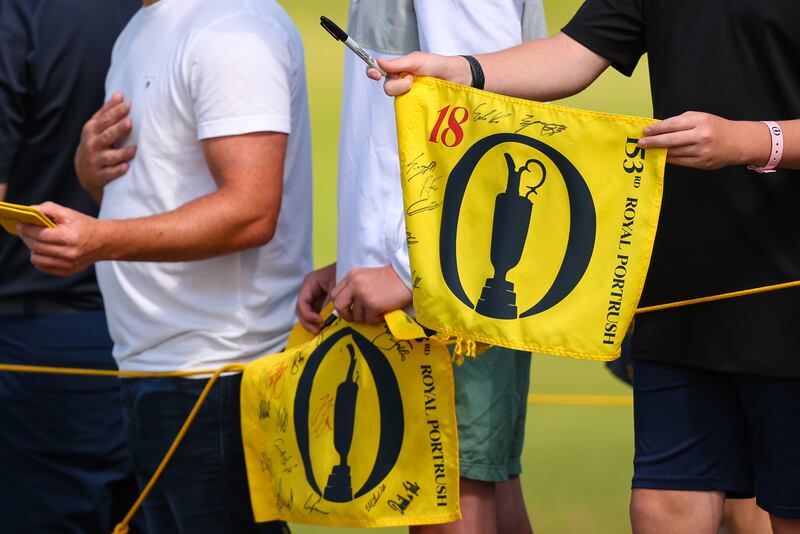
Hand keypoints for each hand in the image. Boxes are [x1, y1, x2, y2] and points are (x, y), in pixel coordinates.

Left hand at [17, 202, 108, 276]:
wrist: (104, 242)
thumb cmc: (85, 226)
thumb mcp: (69, 213)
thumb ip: (49, 209)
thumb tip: (30, 210)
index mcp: (71, 237)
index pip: (41, 235)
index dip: (27, 229)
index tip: (20, 224)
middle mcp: (70, 254)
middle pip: (37, 246)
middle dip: (26, 237)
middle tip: (23, 230)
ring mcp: (68, 265)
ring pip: (36, 258)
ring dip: (32, 248)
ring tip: (34, 239)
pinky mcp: (66, 272)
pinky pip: (42, 266)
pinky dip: (38, 257)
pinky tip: (42, 249)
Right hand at [75, 93, 136, 198]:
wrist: (84, 170)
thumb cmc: (95, 143)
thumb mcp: (96, 126)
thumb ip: (107, 111)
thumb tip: (120, 94)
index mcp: (92, 130)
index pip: (105, 119)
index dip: (116, 112)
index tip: (128, 105)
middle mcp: (92, 144)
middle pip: (107, 136)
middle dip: (118, 129)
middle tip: (130, 121)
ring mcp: (96, 160)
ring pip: (109, 156)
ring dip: (122, 153)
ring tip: (134, 148)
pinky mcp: (100, 175)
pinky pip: (109, 173)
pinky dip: (117, 171)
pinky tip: (126, 167)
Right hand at [296, 263, 336, 333]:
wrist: (351, 267)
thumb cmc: (343, 273)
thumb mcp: (336, 287)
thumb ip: (329, 303)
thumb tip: (324, 319)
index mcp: (309, 282)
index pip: (302, 302)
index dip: (308, 314)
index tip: (319, 321)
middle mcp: (308, 289)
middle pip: (301, 309)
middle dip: (307, 321)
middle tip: (317, 331)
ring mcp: (312, 295)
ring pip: (306, 312)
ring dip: (311, 323)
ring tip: (319, 331)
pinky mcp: (318, 300)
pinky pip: (314, 312)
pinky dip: (317, 320)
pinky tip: (323, 327)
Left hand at [330, 266, 412, 323]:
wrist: (409, 277)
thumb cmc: (392, 278)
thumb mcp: (368, 277)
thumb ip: (356, 288)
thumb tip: (347, 307)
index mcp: (352, 275)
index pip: (335, 293)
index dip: (340, 305)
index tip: (348, 310)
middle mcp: (354, 284)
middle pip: (338, 305)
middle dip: (345, 315)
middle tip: (355, 318)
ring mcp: (362, 294)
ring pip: (357, 316)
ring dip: (367, 316)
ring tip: (379, 308)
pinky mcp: (372, 304)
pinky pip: (370, 320)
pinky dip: (378, 318)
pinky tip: (385, 310)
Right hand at [369, 52, 471, 96]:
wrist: (458, 76)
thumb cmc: (438, 65)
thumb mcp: (418, 60)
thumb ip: (399, 63)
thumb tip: (378, 62)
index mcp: (399, 70)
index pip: (379, 71)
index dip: (372, 72)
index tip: (375, 74)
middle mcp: (401, 83)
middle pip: (388, 88)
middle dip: (397, 85)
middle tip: (412, 80)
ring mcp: (409, 95)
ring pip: (397, 99)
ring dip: (407, 92)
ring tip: (421, 87)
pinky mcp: (417, 106)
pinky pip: (408, 110)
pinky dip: (413, 105)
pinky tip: (421, 100)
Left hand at [638, 111, 767, 169]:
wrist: (738, 142)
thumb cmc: (715, 127)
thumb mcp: (701, 118)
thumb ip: (681, 121)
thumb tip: (659, 128)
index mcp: (700, 121)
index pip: (673, 125)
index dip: (657, 129)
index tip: (645, 131)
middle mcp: (701, 136)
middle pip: (671, 140)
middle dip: (653, 142)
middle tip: (641, 143)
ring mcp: (702, 151)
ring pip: (674, 152)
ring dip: (659, 152)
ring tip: (648, 150)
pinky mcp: (702, 163)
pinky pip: (680, 161)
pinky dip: (669, 159)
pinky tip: (661, 157)